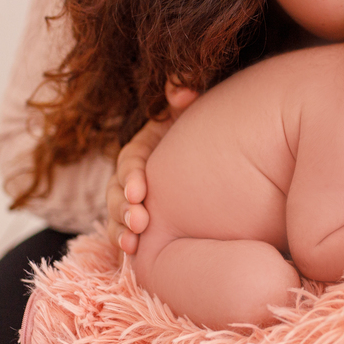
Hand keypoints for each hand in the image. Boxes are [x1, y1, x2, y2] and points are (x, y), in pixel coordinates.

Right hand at [106, 76, 197, 253]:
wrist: (226, 152)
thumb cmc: (207, 128)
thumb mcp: (193, 108)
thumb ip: (184, 94)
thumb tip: (181, 90)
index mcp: (146, 145)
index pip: (131, 159)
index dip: (131, 175)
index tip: (139, 191)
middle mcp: (135, 172)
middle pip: (117, 190)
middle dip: (122, 207)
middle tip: (139, 222)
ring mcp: (136, 197)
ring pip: (117, 213)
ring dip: (120, 228)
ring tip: (131, 243)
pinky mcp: (144, 217)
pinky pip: (127, 230)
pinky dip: (126, 240)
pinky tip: (133, 253)